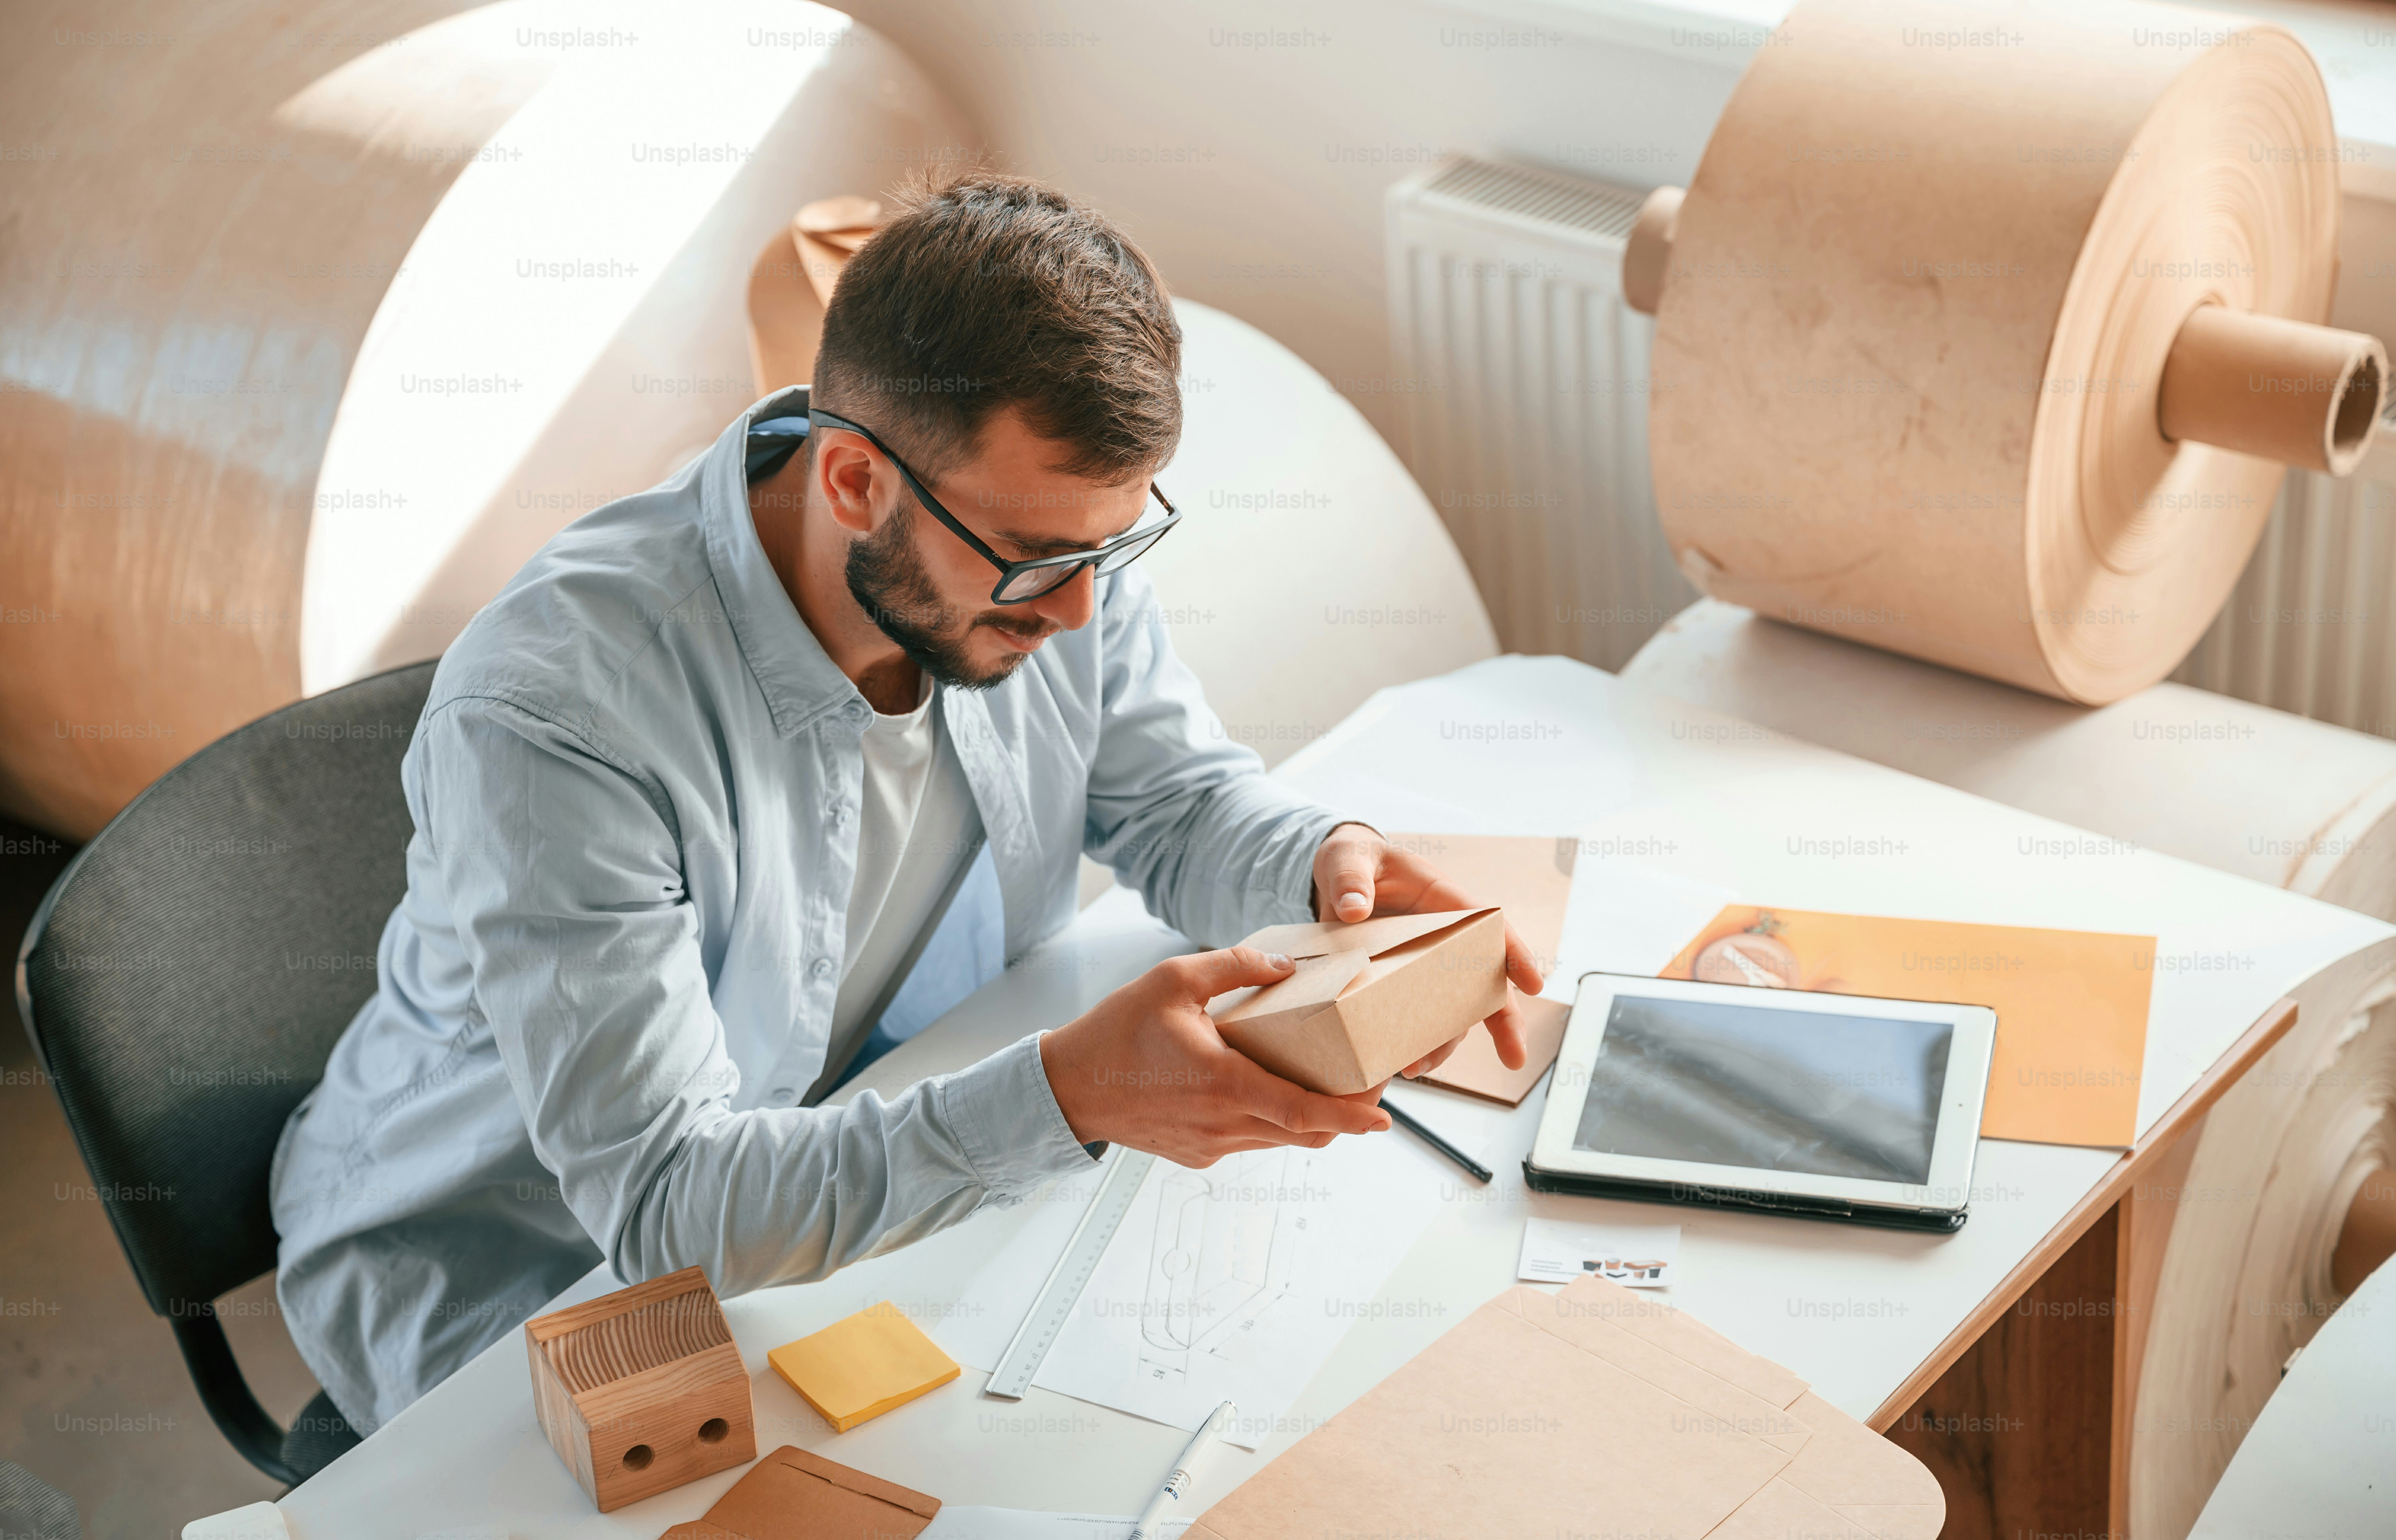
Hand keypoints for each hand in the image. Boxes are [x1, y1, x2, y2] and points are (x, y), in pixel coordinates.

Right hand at [1040, 946, 1392, 1166]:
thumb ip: (1235, 967)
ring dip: (1307, 1117)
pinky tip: (1265, 1088)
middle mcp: (1222, 1124)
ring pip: (1279, 1139)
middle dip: (1343, 1114)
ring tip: (1325, 1082)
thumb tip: (1284, 967)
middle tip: (1368, 1087)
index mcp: (1222, 1084)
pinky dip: (1270, 1120)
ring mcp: (1210, 1145)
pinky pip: (1249, 1140)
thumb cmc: (1116, 1032)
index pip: (1303, 1112)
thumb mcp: (1173, 981)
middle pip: (1303, 1132)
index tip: (1383, 1117)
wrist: (1068, 1088)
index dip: (1349, 1117)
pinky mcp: (1198, 1154)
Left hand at [1311, 822, 1546, 1076]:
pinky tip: (1394, 1065)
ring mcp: (1424, 967)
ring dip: (1442, 1043)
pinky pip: (1415, 1019)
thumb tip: (1353, 908)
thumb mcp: (1346, 859)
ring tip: (1419, 1066)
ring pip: (1450, 1010)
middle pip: (1483, 981)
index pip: (1488, 926)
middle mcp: (1443, 940)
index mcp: (1442, 900)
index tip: (1534, 984)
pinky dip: (1409, 1043)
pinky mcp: (1399, 986)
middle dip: (1503, 1021)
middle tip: (1514, 1057)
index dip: (1513, 954)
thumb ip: (1349, 878)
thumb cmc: (1354, 861)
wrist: (1335, 882)